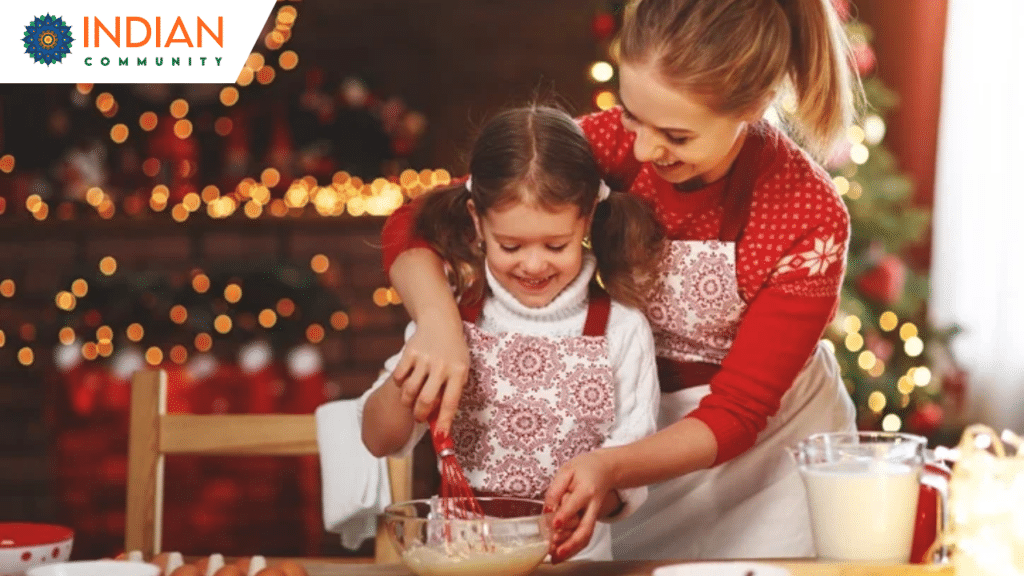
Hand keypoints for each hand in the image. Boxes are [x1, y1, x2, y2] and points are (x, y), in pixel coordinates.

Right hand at [391, 314, 469, 434]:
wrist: (440, 323)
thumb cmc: (453, 354)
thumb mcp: (460, 369)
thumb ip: (451, 392)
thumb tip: (439, 423)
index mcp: (459, 371)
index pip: (451, 402)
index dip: (445, 422)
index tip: (441, 436)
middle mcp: (442, 365)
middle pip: (426, 400)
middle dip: (420, 415)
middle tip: (420, 416)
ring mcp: (424, 358)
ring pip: (409, 391)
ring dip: (408, 402)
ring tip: (412, 400)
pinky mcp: (409, 352)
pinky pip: (398, 377)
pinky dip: (400, 384)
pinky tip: (407, 380)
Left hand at [543, 450, 617, 562]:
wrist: (605, 470)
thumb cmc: (584, 469)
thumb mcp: (567, 471)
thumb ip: (556, 490)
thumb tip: (547, 510)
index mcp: (586, 490)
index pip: (575, 504)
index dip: (565, 515)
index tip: (554, 525)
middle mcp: (592, 506)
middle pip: (585, 528)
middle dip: (571, 542)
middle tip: (557, 552)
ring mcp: (593, 515)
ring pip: (586, 536)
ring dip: (572, 549)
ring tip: (556, 558)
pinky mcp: (591, 521)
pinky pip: (585, 537)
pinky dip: (574, 547)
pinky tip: (561, 554)